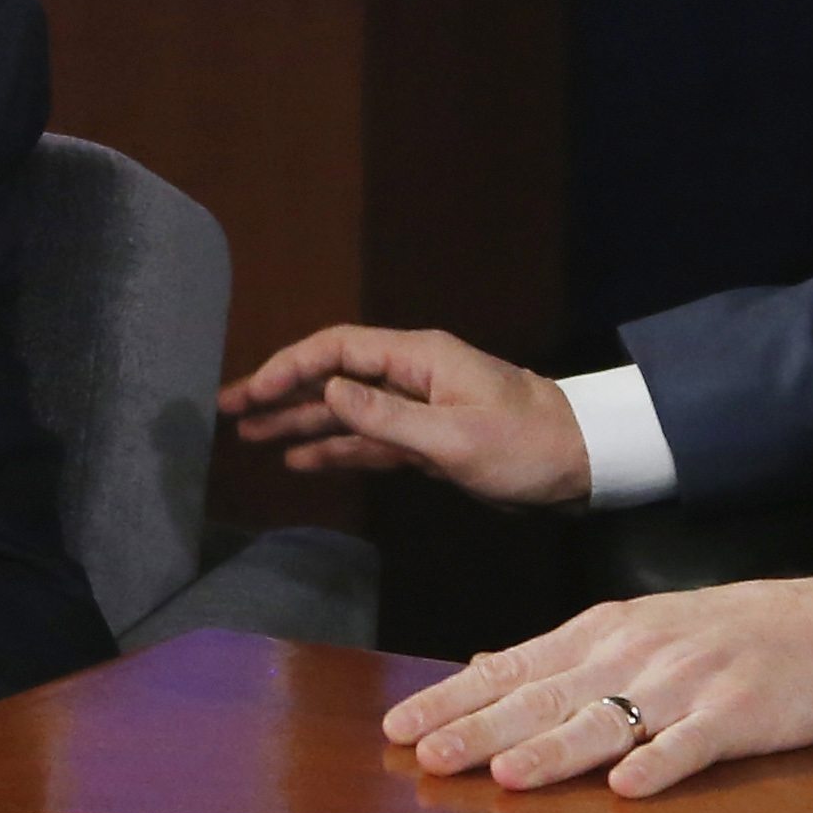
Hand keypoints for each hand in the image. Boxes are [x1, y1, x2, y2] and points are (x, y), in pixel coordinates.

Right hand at [217, 326, 591, 506]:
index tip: (250, 392)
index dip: (289, 367)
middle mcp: (412, 374)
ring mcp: (419, 407)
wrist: (584, 463)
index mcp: (418, 358)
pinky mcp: (428, 439)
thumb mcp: (453, 438)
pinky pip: (369, 438)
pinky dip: (335, 446)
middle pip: (333, 375)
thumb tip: (327, 390)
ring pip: (346, 409)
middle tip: (228, 411)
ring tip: (250, 436)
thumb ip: (386, 417)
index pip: (338, 350)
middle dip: (281, 391)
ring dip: (299, 421)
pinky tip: (299, 457)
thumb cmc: (525, 446)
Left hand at [383, 578, 812, 797]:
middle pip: (545, 697)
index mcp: (603, 633)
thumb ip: (562, 655)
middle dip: (481, 730)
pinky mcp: (738, 714)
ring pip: (609, 720)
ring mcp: (687, 682)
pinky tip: (630, 788)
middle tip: (425, 757)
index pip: (512, 668)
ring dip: (556, 749)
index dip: (454, 699)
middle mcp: (635, 652)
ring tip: (506, 774)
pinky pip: (694, 743)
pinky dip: (661, 763)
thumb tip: (484, 666)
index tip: (400, 726)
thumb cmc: (726, 632)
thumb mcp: (637, 629)